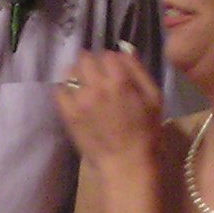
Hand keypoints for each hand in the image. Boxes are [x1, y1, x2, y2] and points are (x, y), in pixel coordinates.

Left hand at [54, 47, 161, 167]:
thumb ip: (138, 69)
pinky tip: (75, 96)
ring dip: (77, 73)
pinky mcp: (68, 114)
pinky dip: (65, 89)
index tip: (114, 70)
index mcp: (120, 80)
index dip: (111, 60)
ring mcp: (79, 100)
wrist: (127, 163)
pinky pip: (59, 90)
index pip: (107, 54)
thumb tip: (123, 49)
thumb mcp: (154, 96)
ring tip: (85, 84)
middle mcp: (96, 86)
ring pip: (70, 71)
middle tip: (98, 75)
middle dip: (92, 63)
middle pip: (85, 58)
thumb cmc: (146, 131)